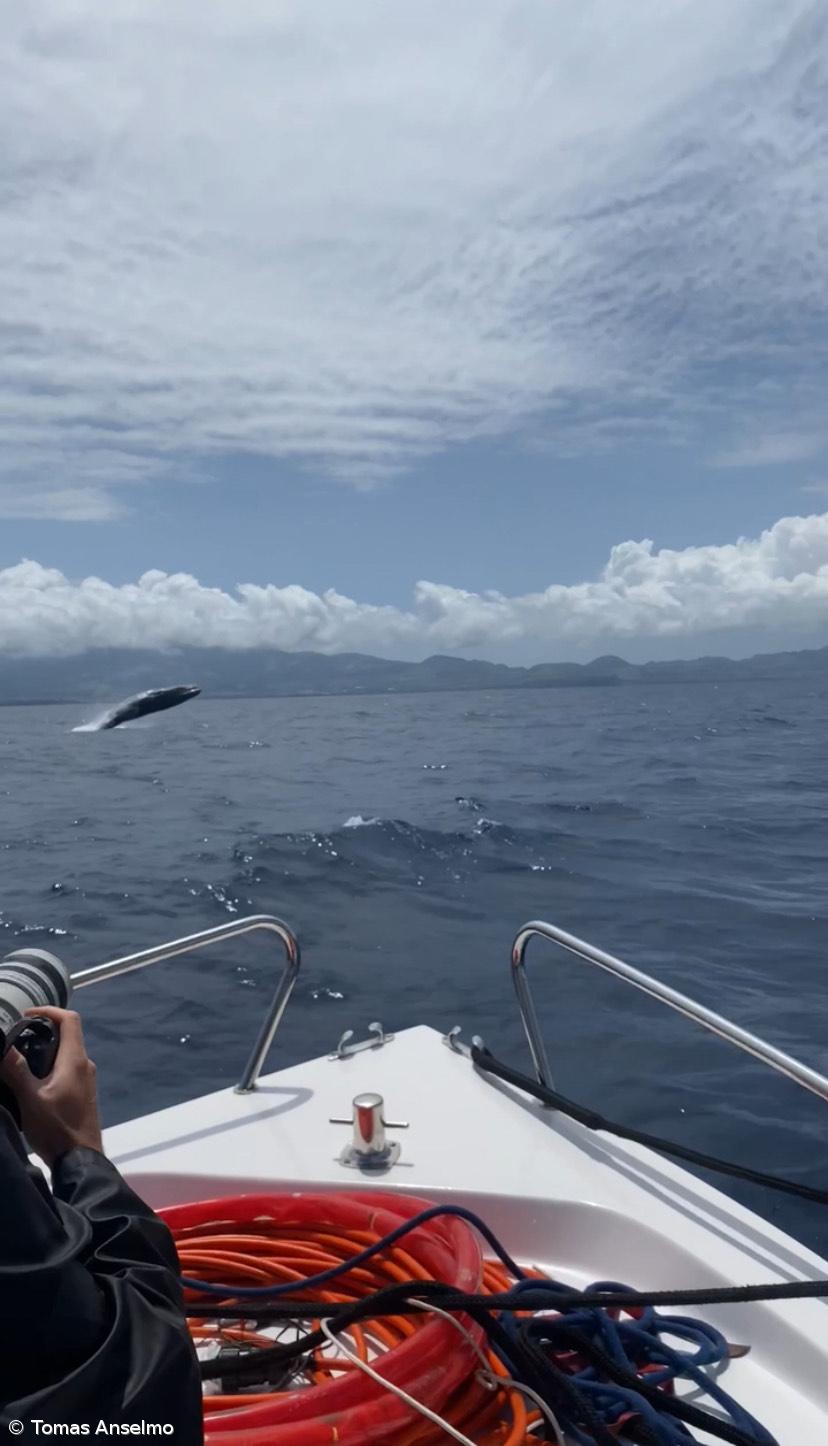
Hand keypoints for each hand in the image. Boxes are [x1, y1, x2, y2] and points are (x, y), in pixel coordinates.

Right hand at [0, 1006, 102, 1165]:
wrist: (81, 1160)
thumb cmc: (57, 1128)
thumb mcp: (31, 1099)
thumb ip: (16, 1071)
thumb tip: (3, 1046)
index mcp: (76, 1060)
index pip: (70, 1020)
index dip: (49, 1011)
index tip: (27, 1015)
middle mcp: (85, 1065)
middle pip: (69, 1034)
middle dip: (44, 1030)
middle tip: (18, 1037)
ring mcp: (86, 1080)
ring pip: (67, 1053)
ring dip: (47, 1049)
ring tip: (21, 1059)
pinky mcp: (83, 1093)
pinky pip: (68, 1068)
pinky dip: (51, 1064)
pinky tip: (33, 1080)